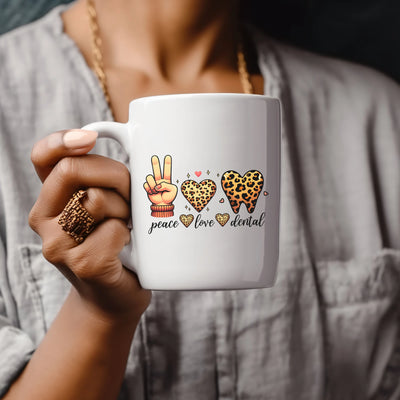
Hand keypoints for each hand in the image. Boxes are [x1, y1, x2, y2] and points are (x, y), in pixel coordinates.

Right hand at [29, 130, 150, 322]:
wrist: (113, 297)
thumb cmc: (114, 243)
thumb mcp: (104, 206)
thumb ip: (101, 178)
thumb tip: (118, 136)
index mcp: (50, 199)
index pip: (42, 157)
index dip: (63, 140)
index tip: (91, 138)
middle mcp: (44, 219)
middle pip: (73, 170)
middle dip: (115, 175)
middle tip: (130, 195)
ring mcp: (58, 245)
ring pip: (96, 199)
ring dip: (124, 208)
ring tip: (127, 224)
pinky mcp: (82, 264)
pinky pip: (113, 229)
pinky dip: (128, 234)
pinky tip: (126, 247)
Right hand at [144, 155, 177, 205]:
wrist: (162, 205)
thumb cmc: (168, 198)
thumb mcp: (173, 190)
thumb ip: (167, 185)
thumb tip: (158, 185)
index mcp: (167, 180)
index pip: (167, 171)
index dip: (167, 164)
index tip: (168, 157)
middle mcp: (159, 181)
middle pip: (157, 170)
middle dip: (155, 164)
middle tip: (154, 157)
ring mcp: (153, 184)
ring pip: (149, 178)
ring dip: (152, 185)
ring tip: (156, 191)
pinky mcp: (148, 187)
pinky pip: (146, 185)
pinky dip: (149, 189)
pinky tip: (152, 193)